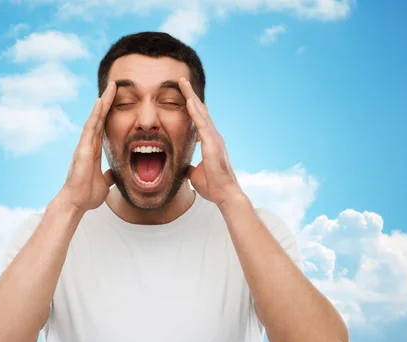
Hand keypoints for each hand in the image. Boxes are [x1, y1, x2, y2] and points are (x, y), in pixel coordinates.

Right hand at [58, 81, 116, 212]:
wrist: (76, 204)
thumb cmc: (87, 195)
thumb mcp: (105, 183)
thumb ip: (110, 175)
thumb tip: (116, 173)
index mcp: (94, 150)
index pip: (104, 126)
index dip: (109, 112)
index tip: (117, 98)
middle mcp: (88, 145)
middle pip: (99, 118)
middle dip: (106, 101)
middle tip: (114, 84)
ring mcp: (84, 146)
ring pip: (94, 119)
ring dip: (102, 103)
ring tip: (109, 87)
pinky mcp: (82, 150)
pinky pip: (89, 129)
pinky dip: (95, 115)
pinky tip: (99, 103)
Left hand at [178, 77, 244, 208]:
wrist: (225, 195)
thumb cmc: (213, 187)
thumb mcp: (196, 175)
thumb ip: (191, 168)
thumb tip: (185, 168)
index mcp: (210, 143)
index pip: (199, 121)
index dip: (192, 108)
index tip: (185, 96)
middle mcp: (214, 137)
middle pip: (200, 111)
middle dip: (190, 95)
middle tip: (182, 80)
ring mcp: (214, 138)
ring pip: (201, 112)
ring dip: (191, 96)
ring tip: (182, 82)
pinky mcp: (212, 143)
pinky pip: (202, 123)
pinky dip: (195, 111)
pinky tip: (188, 100)